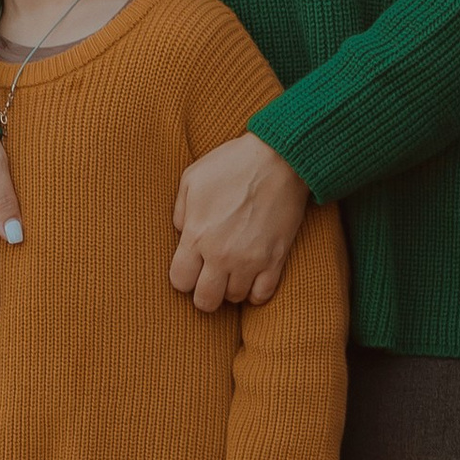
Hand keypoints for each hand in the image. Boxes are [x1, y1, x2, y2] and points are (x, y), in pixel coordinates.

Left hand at [170, 133, 310, 313]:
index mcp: (197, 235)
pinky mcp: (275, 260)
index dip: (183, 277)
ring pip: (233, 299)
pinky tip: (252, 276)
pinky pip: (262, 295)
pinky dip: (256, 291)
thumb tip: (181, 234)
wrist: (279, 158)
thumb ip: (180, 211)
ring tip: (233, 269)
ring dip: (231, 287)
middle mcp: (222, 254)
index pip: (180, 282)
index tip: (191, 267)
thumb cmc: (233, 164)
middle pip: (205, 301)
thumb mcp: (192, 178)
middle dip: (203, 292)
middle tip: (210, 277)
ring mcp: (250, 260)